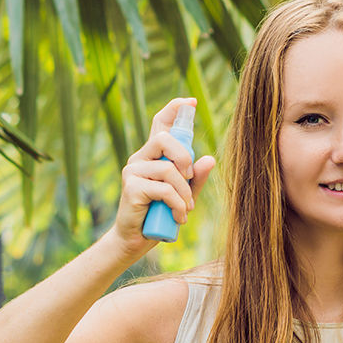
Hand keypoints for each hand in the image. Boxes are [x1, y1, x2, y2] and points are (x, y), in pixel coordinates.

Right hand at [111, 97, 216, 256]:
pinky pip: (163, 189)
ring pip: (168, 169)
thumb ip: (195, 179)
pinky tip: (179, 217)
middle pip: (164, 139)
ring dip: (184, 192)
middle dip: (185, 157)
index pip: (160, 124)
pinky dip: (177, 204)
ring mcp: (133, 171)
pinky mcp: (131, 187)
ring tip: (186, 209)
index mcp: (153, 156)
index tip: (191, 101)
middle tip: (189, 180)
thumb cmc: (159, 216)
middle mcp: (140, 158)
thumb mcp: (183, 196)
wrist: (136, 241)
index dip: (174, 109)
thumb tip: (210, 159)